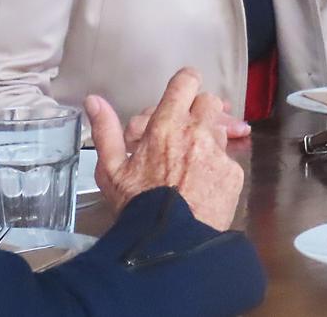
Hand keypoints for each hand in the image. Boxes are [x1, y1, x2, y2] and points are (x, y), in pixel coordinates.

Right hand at [85, 68, 243, 230]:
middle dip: (200, 111)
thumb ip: (105, 129)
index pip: (186, 82)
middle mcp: (196, 131)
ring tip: (195, 161)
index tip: (183, 92)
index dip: (187, 82)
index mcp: (167, 124)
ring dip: (210, 138)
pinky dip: (219, 167)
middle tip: (188, 129)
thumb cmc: (137, 206)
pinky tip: (205, 183)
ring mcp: (218, 152)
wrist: (169, 243)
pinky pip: (229, 160)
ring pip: (221, 130)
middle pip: (210, 102)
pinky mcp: (233, 173)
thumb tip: (93, 100)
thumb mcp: (111, 169)